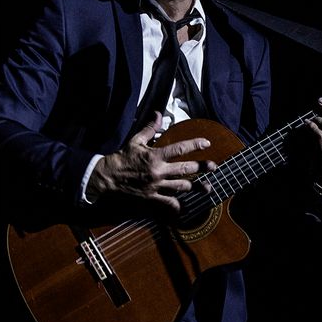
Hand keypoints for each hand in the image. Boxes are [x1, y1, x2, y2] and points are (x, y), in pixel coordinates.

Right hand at [86, 112, 216, 211]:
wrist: (108, 177)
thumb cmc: (122, 157)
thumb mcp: (135, 140)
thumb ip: (149, 128)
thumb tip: (158, 114)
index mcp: (155, 156)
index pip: (180, 149)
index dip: (195, 145)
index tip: (207, 143)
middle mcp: (158, 171)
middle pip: (186, 169)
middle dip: (202, 167)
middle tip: (213, 166)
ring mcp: (156, 185)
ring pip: (181, 187)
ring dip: (195, 187)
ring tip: (207, 187)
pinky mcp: (152, 197)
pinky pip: (168, 202)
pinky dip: (177, 206)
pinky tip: (184, 207)